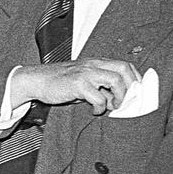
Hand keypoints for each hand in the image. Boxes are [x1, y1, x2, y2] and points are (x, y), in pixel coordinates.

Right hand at [9, 58, 138, 114]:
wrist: (36, 80)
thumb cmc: (59, 82)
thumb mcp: (83, 79)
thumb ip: (100, 86)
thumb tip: (118, 100)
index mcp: (95, 62)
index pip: (124, 65)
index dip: (135, 79)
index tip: (136, 94)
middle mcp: (92, 64)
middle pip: (124, 69)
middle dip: (131, 87)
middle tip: (126, 102)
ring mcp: (85, 73)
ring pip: (115, 80)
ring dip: (118, 97)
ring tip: (111, 107)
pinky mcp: (77, 84)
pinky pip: (98, 98)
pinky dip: (100, 108)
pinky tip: (93, 111)